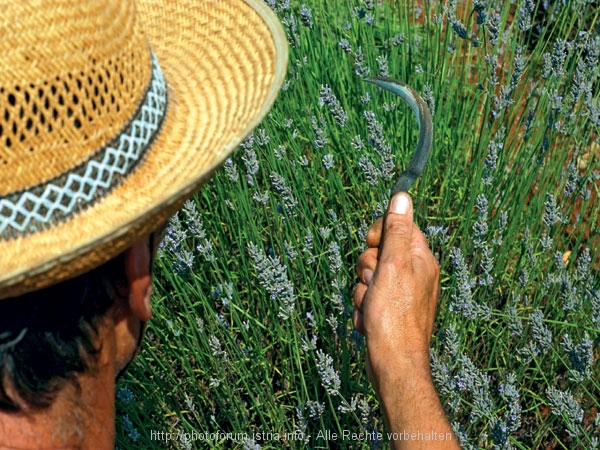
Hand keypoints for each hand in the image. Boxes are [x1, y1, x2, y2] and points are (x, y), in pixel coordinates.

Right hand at [353, 193, 439, 384]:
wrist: (393, 363)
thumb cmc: (394, 315)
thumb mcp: (393, 264)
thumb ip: (396, 230)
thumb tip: (402, 196)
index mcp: (420, 258)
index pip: (398, 226)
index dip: (379, 233)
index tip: (372, 244)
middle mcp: (414, 273)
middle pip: (379, 252)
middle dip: (366, 267)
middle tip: (373, 282)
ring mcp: (402, 294)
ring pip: (369, 276)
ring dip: (362, 291)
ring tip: (370, 307)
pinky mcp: (390, 311)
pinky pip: (368, 297)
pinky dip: (363, 308)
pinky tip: (369, 320)